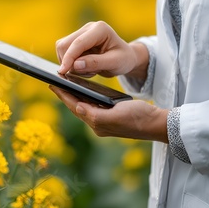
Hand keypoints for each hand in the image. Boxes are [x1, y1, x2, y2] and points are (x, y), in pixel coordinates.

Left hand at [49, 85, 168, 142]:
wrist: (157, 123)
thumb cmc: (139, 118)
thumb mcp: (116, 115)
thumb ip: (95, 114)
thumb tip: (77, 108)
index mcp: (97, 124)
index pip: (75, 107)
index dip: (63, 95)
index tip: (52, 84)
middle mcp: (98, 124)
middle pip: (76, 107)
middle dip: (65, 95)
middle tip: (54, 83)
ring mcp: (104, 120)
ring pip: (83, 106)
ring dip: (73, 96)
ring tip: (64, 85)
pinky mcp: (110, 116)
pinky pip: (92, 106)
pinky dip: (85, 98)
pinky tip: (82, 91)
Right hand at [56, 21, 147, 79]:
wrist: (124, 58)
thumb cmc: (123, 59)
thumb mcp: (115, 63)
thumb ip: (96, 63)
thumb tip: (75, 65)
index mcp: (100, 29)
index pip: (78, 43)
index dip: (69, 57)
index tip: (63, 71)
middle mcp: (88, 28)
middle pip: (65, 44)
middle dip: (69, 62)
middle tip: (86, 73)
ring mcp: (80, 34)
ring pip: (62, 49)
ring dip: (70, 64)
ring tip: (89, 70)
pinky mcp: (75, 41)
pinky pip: (64, 53)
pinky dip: (71, 64)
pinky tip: (84, 67)